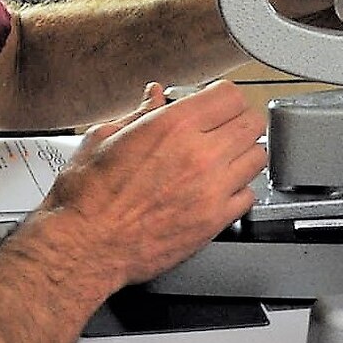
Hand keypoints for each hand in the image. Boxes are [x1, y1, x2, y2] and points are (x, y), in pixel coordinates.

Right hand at [33, 81, 265, 289]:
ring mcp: (211, 189)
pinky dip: (239, 189)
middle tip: (221, 128)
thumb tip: (155, 96)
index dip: (223, 97)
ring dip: (242, 153)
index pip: (230, 95)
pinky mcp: (215, 221)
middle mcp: (199, 155)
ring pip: (258, 157)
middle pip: (252, 122)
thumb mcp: (104, 137)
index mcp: (173, 126)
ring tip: (223, 158)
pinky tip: (219, 189)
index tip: (215, 104)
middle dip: (237, 121)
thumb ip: (139, 113)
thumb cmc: (87, 197)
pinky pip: (249, 195)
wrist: (85, 246)